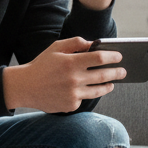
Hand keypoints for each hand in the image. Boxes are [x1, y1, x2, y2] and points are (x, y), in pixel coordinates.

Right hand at [2, 37, 125, 113]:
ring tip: (112, 83)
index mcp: (70, 62)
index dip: (112, 56)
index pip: (99, 58)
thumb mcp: (54, 48)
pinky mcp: (71, 105)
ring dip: (108, 85)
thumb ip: (74, 43)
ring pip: (99, 90)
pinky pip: (85, 98)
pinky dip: (87, 93)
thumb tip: (92, 43)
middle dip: (117, 72)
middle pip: (104, 75)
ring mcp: (73, 94)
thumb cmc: (41, 65)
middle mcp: (74, 79)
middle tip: (123, 71)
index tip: (119, 56)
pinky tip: (86, 90)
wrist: (24, 87)